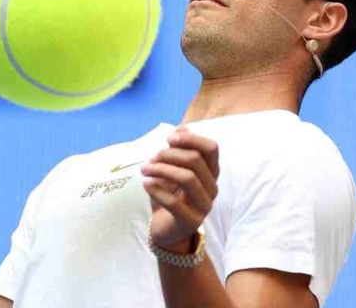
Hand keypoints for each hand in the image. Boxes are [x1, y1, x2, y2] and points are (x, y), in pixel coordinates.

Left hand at [141, 127, 218, 251]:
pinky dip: (156, 190)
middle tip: (150, 159)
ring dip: (161, 170)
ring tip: (144, 170)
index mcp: (210, 172)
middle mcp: (211, 187)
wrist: (165, 228)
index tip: (169, 138)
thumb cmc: (169, 195)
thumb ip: (177, 150)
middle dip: (169, 154)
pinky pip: (174, 203)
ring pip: (187, 179)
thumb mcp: (171, 169)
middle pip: (195, 160)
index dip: (190, 139)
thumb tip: (181, 127)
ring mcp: (204, 206)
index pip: (211, 148)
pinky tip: (146, 184)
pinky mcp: (191, 222)